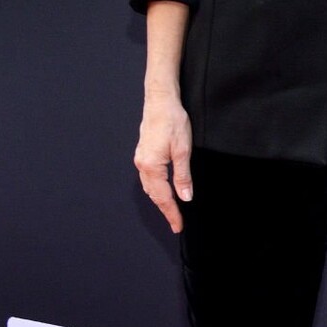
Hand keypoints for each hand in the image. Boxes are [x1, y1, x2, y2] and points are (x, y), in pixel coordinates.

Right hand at [134, 90, 192, 234]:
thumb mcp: (183, 150)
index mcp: (151, 166)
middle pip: (154, 195)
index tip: (178, 226)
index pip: (163, 197)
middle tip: (176, 224)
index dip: (172, 213)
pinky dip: (156, 189)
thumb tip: (185, 197)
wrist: (160, 101)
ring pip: (150, 187)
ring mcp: (141, 158)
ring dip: (160, 200)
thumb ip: (183, 176)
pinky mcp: (144, 153)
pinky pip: (149, 178)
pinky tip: (164, 191)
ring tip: (172, 211)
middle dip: (165, 210)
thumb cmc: (173, 121)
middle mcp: (142, 164)